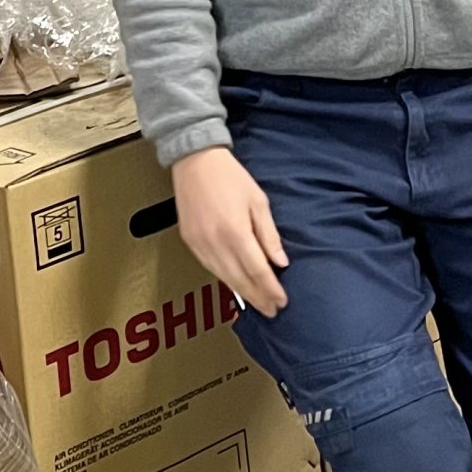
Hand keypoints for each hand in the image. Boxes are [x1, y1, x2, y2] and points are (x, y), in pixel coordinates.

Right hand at [173, 145, 288, 315]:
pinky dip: (225, 279)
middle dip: (258, 298)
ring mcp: (200, 245)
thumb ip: (269, 235)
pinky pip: (210, 268)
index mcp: (235, 232)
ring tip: (258, 304)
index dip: (271, 289)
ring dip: (242, 293)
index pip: (257, 271)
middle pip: (240, 280)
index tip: (282, 301)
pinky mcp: (190, 242)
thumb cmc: (230, 177)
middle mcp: (215, 243)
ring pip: (224, 278)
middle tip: (272, 311)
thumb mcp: (258, 201)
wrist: (195, 161)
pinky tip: (236, 285)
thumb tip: (280, 262)